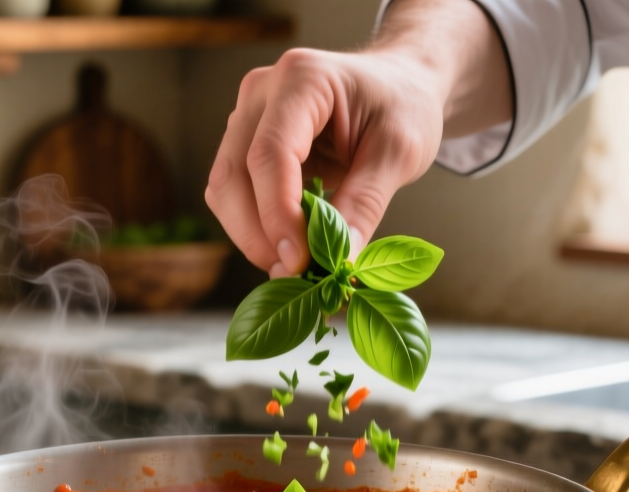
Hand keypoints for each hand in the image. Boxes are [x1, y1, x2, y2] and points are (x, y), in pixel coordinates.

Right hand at [204, 0, 509, 277]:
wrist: (400, 86)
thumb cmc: (404, 106)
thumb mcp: (400, 152)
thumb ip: (366, 203)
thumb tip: (340, 259)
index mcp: (302, 78)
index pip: (270, 153)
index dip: (277, 213)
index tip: (299, 261)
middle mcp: (262, 92)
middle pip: (234, 174)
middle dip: (258, 233)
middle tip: (296, 276)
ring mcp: (248, 117)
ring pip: (224, 189)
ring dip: (253, 236)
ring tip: (296, 267)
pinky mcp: (248, 143)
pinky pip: (237, 195)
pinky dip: (258, 228)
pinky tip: (292, 247)